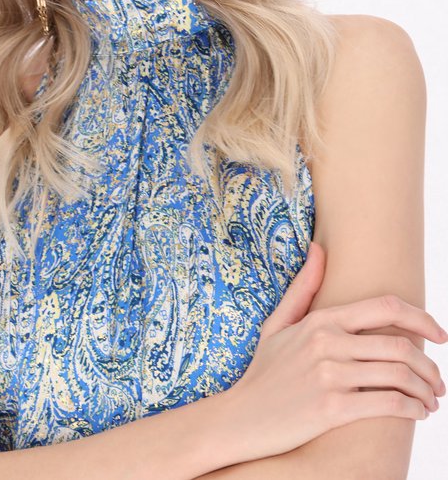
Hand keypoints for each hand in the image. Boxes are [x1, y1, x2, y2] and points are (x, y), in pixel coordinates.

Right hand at [219, 242, 447, 462]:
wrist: (239, 418)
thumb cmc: (262, 372)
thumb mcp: (277, 324)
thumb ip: (303, 287)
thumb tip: (319, 248)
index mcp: (321, 320)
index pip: (386, 308)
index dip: (422, 319)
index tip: (440, 335)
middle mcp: (328, 342)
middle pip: (400, 346)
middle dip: (430, 366)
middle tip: (439, 382)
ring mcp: (330, 374)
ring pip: (400, 376)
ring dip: (426, 390)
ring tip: (431, 401)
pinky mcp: (332, 408)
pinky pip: (388, 404)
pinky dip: (412, 409)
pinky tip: (417, 413)